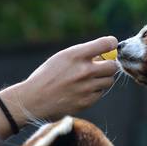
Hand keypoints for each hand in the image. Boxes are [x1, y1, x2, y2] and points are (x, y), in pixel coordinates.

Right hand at [0, 36, 117, 121]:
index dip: (111, 44)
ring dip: (102, 79)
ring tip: (88, 80)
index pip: (107, 44)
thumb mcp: (62, 57)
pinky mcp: (86, 102)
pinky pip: (100, 93)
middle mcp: (84, 71)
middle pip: (113, 66)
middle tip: (100, 67)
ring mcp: (86, 88)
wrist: (33, 100)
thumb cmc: (47, 76)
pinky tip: (81, 91)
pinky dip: (94, 91)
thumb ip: (83, 54)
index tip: (110, 46)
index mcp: (76, 55)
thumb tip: (105, 54)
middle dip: (108, 65)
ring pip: (109, 81)